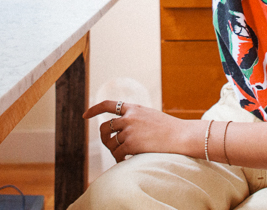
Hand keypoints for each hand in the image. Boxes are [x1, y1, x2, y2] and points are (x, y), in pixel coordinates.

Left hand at [83, 100, 198, 162]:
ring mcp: (129, 130)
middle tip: (109, 144)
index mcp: (133, 108)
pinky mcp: (131, 144)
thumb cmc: (169, 128)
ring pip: (111, 143)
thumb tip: (121, 130)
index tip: (85, 115)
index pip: (108, 104)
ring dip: (115, 151)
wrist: (181, 135)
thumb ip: (136, 118)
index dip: (94, 109)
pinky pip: (118, 154)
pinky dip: (120, 159)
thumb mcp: (151, 116)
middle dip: (104, 138)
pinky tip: (126, 160)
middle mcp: (128, 117)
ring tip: (123, 154)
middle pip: (105, 127)